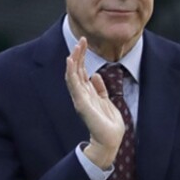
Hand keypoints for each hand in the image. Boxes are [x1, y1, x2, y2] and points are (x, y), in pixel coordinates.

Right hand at [64, 37, 124, 168]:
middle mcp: (81, 93)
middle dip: (78, 54)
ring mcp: (80, 97)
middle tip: (81, 39)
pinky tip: (70, 61)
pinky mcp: (81, 102)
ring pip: (73, 74)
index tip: (84, 43)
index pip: (82, 71)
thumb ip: (100, 88)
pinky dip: (71, 71)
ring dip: (74, 60)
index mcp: (87, 92)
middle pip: (77, 70)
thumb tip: (95, 75)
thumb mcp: (106, 101)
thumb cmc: (108, 123)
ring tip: (76, 47)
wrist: (109, 140)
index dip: (82, 57)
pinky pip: (73, 84)